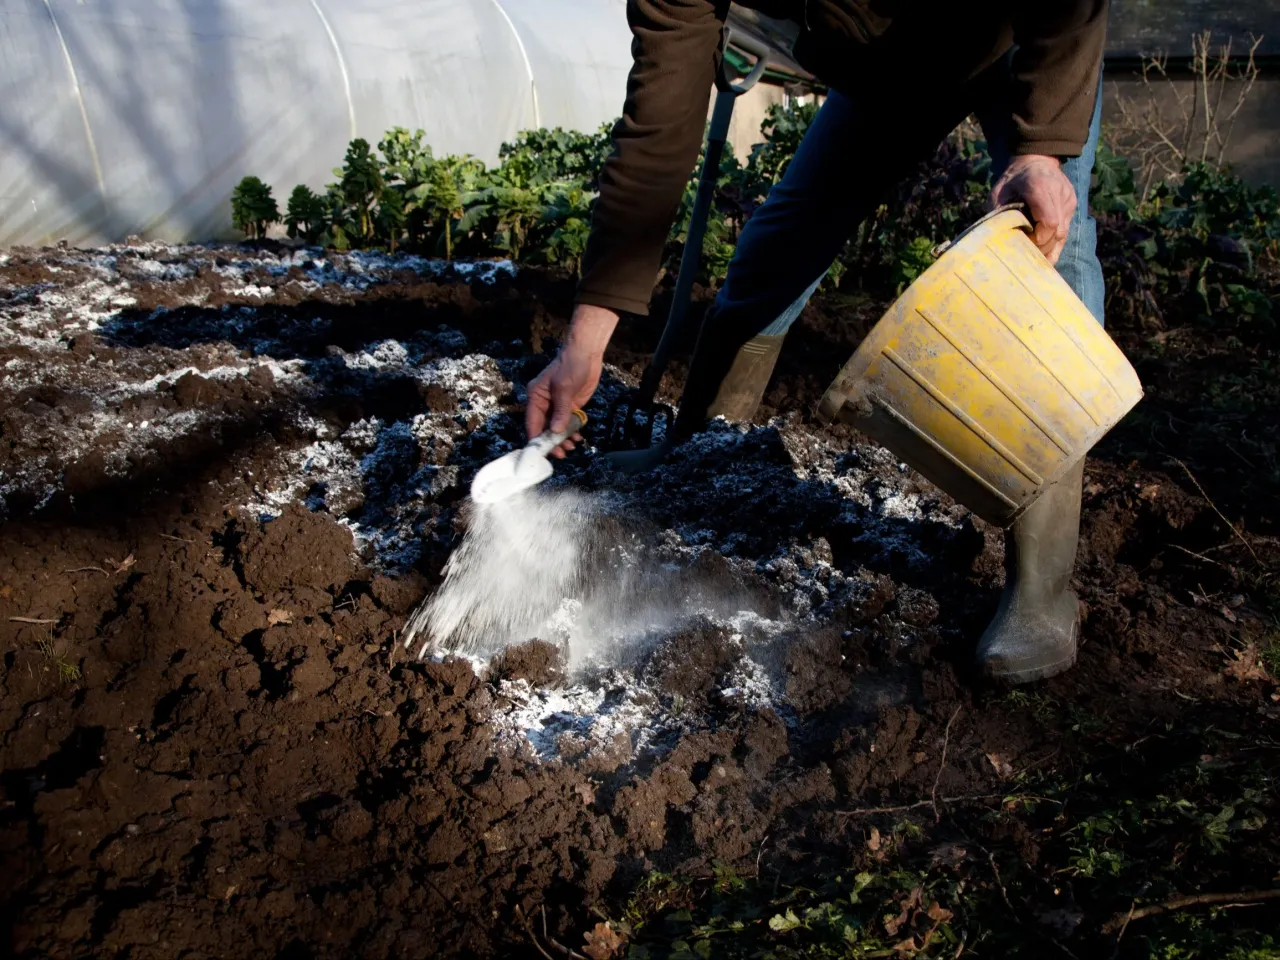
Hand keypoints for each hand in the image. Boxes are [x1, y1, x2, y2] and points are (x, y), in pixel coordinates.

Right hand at [525, 303, 618, 457]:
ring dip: (562, 439)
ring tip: (571, 448)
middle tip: (561, 454)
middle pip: (544, 428)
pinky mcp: (570, 406)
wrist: (586, 354)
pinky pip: (568, 424)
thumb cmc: (570, 366)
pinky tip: (577, 439)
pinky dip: (571, 432)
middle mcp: (544, 403)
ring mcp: (557, 406)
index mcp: (536, 397)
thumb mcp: (564, 388)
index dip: (536, 438)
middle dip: (551, 442)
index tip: (542, 452)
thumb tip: (555, 431)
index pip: (532, 422)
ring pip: (556, 428)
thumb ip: (560, 411)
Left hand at [990, 154, 1076, 264]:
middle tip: (1025, 255)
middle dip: (1041, 247)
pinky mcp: (1071, 204)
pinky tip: (1044, 255)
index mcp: (1040, 186)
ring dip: (1048, 248)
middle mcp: (1059, 193)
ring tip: (1033, 257)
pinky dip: (1054, 244)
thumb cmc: (1013, 179)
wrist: (1035, 161)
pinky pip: (1065, 230)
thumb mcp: (998, 192)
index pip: (1049, 222)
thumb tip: (997, 240)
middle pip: (1057, 231)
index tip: (1023, 244)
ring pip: (1063, 233)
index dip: (1037, 240)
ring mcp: (1068, 199)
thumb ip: (998, 212)